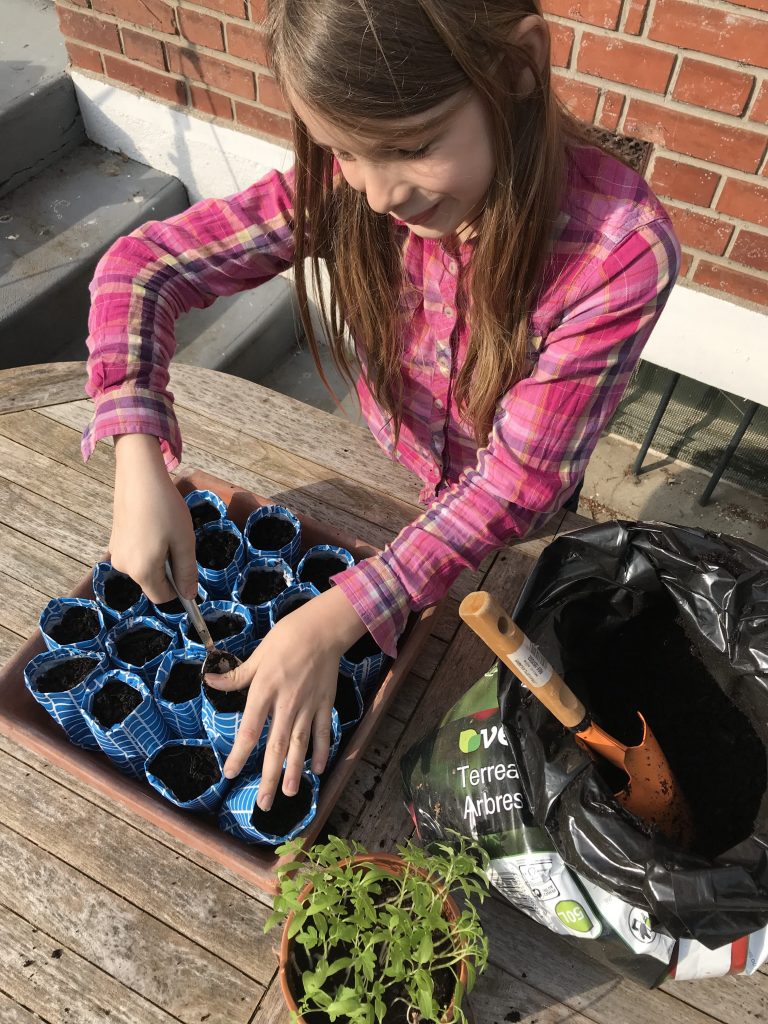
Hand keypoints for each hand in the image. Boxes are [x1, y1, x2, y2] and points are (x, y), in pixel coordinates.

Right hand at [111, 434, 196, 602]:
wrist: (139, 476)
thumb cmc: (165, 508)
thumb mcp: (184, 541)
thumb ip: (187, 572)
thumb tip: (189, 596)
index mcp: (142, 571)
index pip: (162, 597)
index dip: (178, 589)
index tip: (188, 568)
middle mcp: (124, 567)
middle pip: (152, 582)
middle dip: (168, 570)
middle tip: (177, 541)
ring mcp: (116, 553)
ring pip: (144, 567)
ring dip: (158, 557)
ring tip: (165, 530)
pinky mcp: (114, 540)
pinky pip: (135, 554)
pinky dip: (147, 547)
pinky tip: (152, 524)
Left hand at [204, 585, 366, 809]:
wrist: (322, 629)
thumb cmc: (285, 639)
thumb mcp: (257, 655)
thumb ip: (236, 675)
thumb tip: (209, 680)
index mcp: (265, 692)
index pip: (249, 730)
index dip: (239, 754)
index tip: (230, 773)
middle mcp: (286, 705)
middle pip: (276, 746)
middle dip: (269, 777)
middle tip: (264, 803)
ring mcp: (308, 707)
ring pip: (300, 745)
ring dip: (295, 771)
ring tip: (290, 794)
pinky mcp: (324, 704)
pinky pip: (323, 732)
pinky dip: (322, 751)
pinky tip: (318, 769)